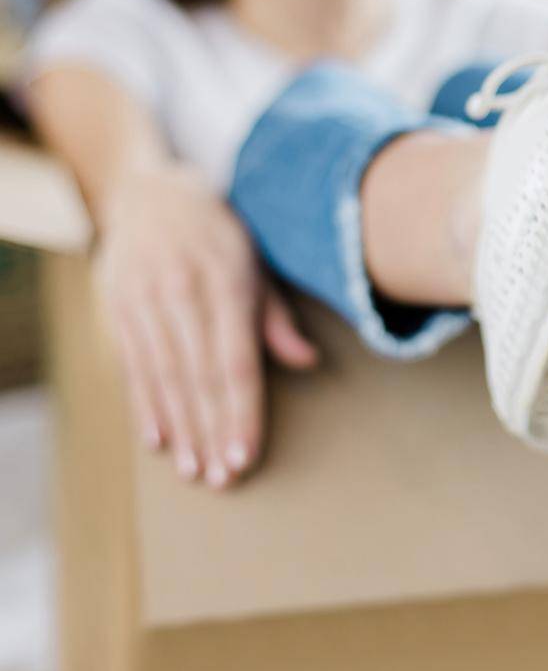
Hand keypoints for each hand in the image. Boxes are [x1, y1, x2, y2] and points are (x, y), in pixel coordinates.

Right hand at [94, 164, 318, 488]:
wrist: (149, 191)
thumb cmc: (221, 234)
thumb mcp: (258, 263)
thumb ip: (277, 317)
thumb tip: (308, 362)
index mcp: (226, 284)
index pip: (235, 363)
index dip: (242, 413)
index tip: (247, 454)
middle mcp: (181, 295)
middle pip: (199, 379)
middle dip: (213, 432)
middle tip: (225, 478)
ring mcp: (143, 302)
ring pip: (164, 378)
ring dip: (181, 429)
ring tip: (195, 470)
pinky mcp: (116, 309)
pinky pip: (133, 367)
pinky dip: (145, 407)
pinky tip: (158, 441)